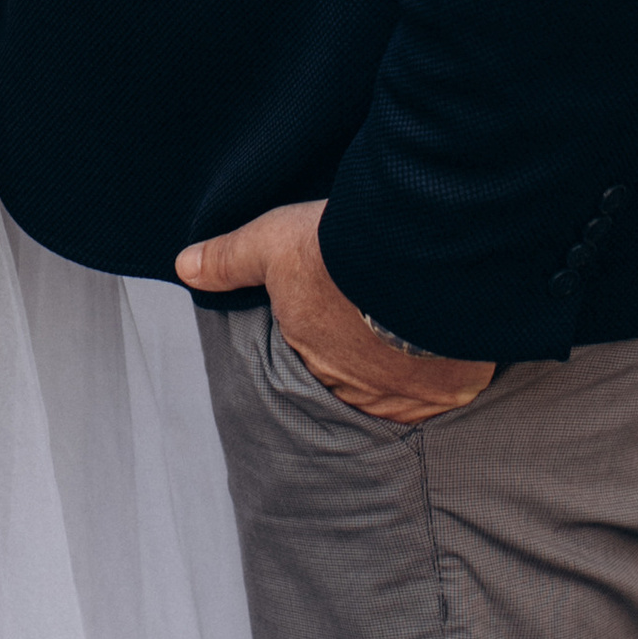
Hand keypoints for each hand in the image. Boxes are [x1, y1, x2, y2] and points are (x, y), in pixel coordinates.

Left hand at [177, 201, 494, 425]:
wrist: (420, 254)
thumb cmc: (341, 250)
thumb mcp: (273, 242)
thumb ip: (231, 259)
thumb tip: (184, 267)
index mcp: (312, 361)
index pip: (313, 359)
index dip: (326, 332)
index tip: (341, 309)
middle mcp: (356, 391)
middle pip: (358, 376)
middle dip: (365, 352)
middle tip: (379, 316)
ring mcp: (407, 396)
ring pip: (404, 383)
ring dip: (408, 361)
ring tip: (417, 323)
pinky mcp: (453, 388)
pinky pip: (450, 384)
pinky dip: (451, 365)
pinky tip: (453, 334)